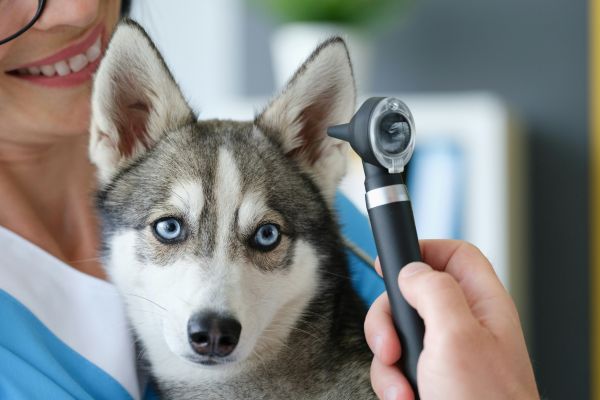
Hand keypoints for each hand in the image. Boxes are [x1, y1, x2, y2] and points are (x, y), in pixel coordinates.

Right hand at [364, 240, 538, 399]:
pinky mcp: (427, 378)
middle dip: (389, 318)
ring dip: (387, 360)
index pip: (455, 256)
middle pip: (411, 295)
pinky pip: (394, 365)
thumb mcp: (457, 336)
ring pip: (396, 333)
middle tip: (390, 343)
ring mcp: (443, 354)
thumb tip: (410, 270)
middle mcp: (462, 325)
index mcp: (481, 305)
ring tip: (403, 385)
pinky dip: (390, 382)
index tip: (392, 262)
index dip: (424, 250)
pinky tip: (406, 398)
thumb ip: (434, 291)